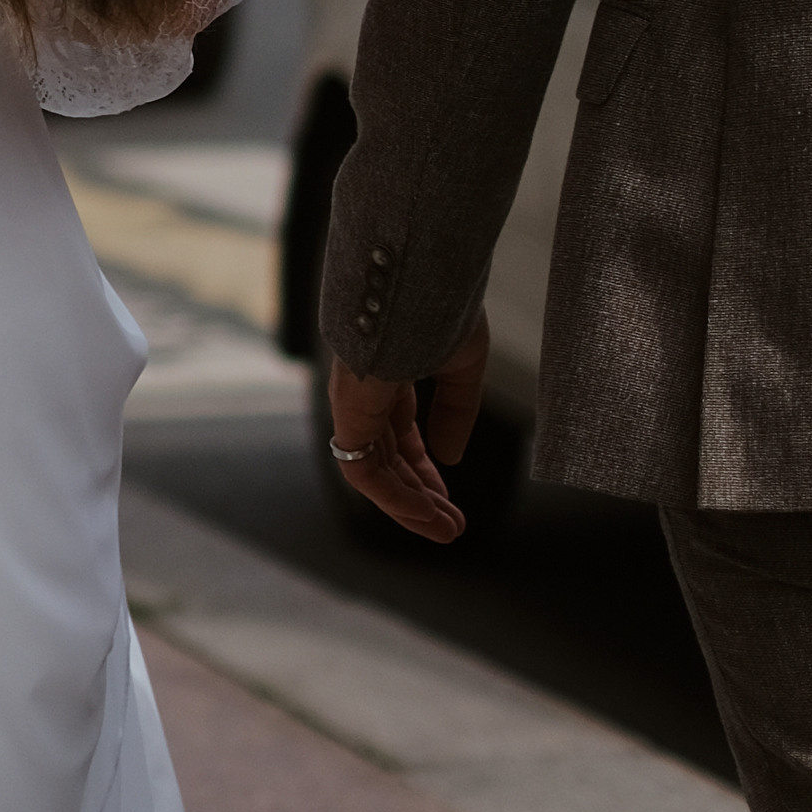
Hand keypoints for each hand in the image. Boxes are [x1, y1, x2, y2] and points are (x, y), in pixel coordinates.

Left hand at [327, 317, 490, 545]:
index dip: (424, 465)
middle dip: (420, 495)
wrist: (414, 279)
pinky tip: (425, 515)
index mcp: (390, 371)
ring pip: (375, 470)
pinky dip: (394, 498)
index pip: (400, 430)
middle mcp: (366, 391)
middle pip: (388, 457)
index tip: (450, 495)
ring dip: (410, 506)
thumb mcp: (463, 364)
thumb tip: (450, 458)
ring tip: (447, 532)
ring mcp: (354, 404)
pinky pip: (364, 470)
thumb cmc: (440, 306)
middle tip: (452, 526)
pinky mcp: (349, 414)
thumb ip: (457, 411)